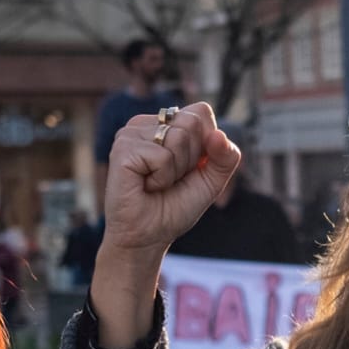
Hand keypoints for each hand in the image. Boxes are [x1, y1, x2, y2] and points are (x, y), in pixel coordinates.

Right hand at [92, 104, 240, 347]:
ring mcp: (131, 133)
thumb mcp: (211, 180)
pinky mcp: (122, 149)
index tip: (188, 168)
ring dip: (176, 170)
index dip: (206, 144)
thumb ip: (225, 156)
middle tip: (171, 178)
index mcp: (165, 124)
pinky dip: (162, 178)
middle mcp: (146, 123)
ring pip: (179, 138)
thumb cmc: (174, 207)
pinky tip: (145, 185)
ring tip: (157, 183)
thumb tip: (218, 135)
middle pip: (193, 123)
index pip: (202, 112)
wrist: (148, 236)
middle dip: (192, 159)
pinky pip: (163, 156)